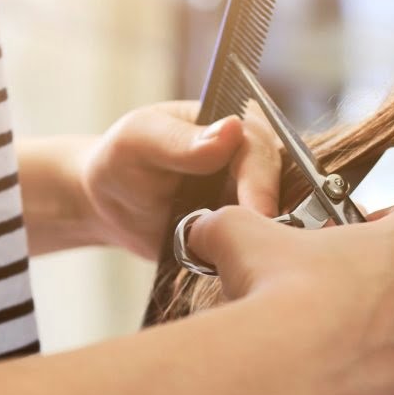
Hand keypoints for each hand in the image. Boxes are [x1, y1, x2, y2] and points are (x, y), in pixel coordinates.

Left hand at [81, 100, 280, 259]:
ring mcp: (256, 197)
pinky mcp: (250, 230)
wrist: (112, 206)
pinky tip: (240, 270)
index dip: (262, 184)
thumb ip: (181, 140)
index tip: (259, 214)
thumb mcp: (140, 141)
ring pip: (280, 220)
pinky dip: (254, 259)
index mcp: (238, 123)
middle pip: (281, 189)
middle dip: (268, 218)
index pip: (262, 151)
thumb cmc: (122, 161)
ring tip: (248, 264)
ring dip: (264, 241)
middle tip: (254, 250)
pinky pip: (264, 246)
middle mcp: (256, 159)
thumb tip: (231, 130)